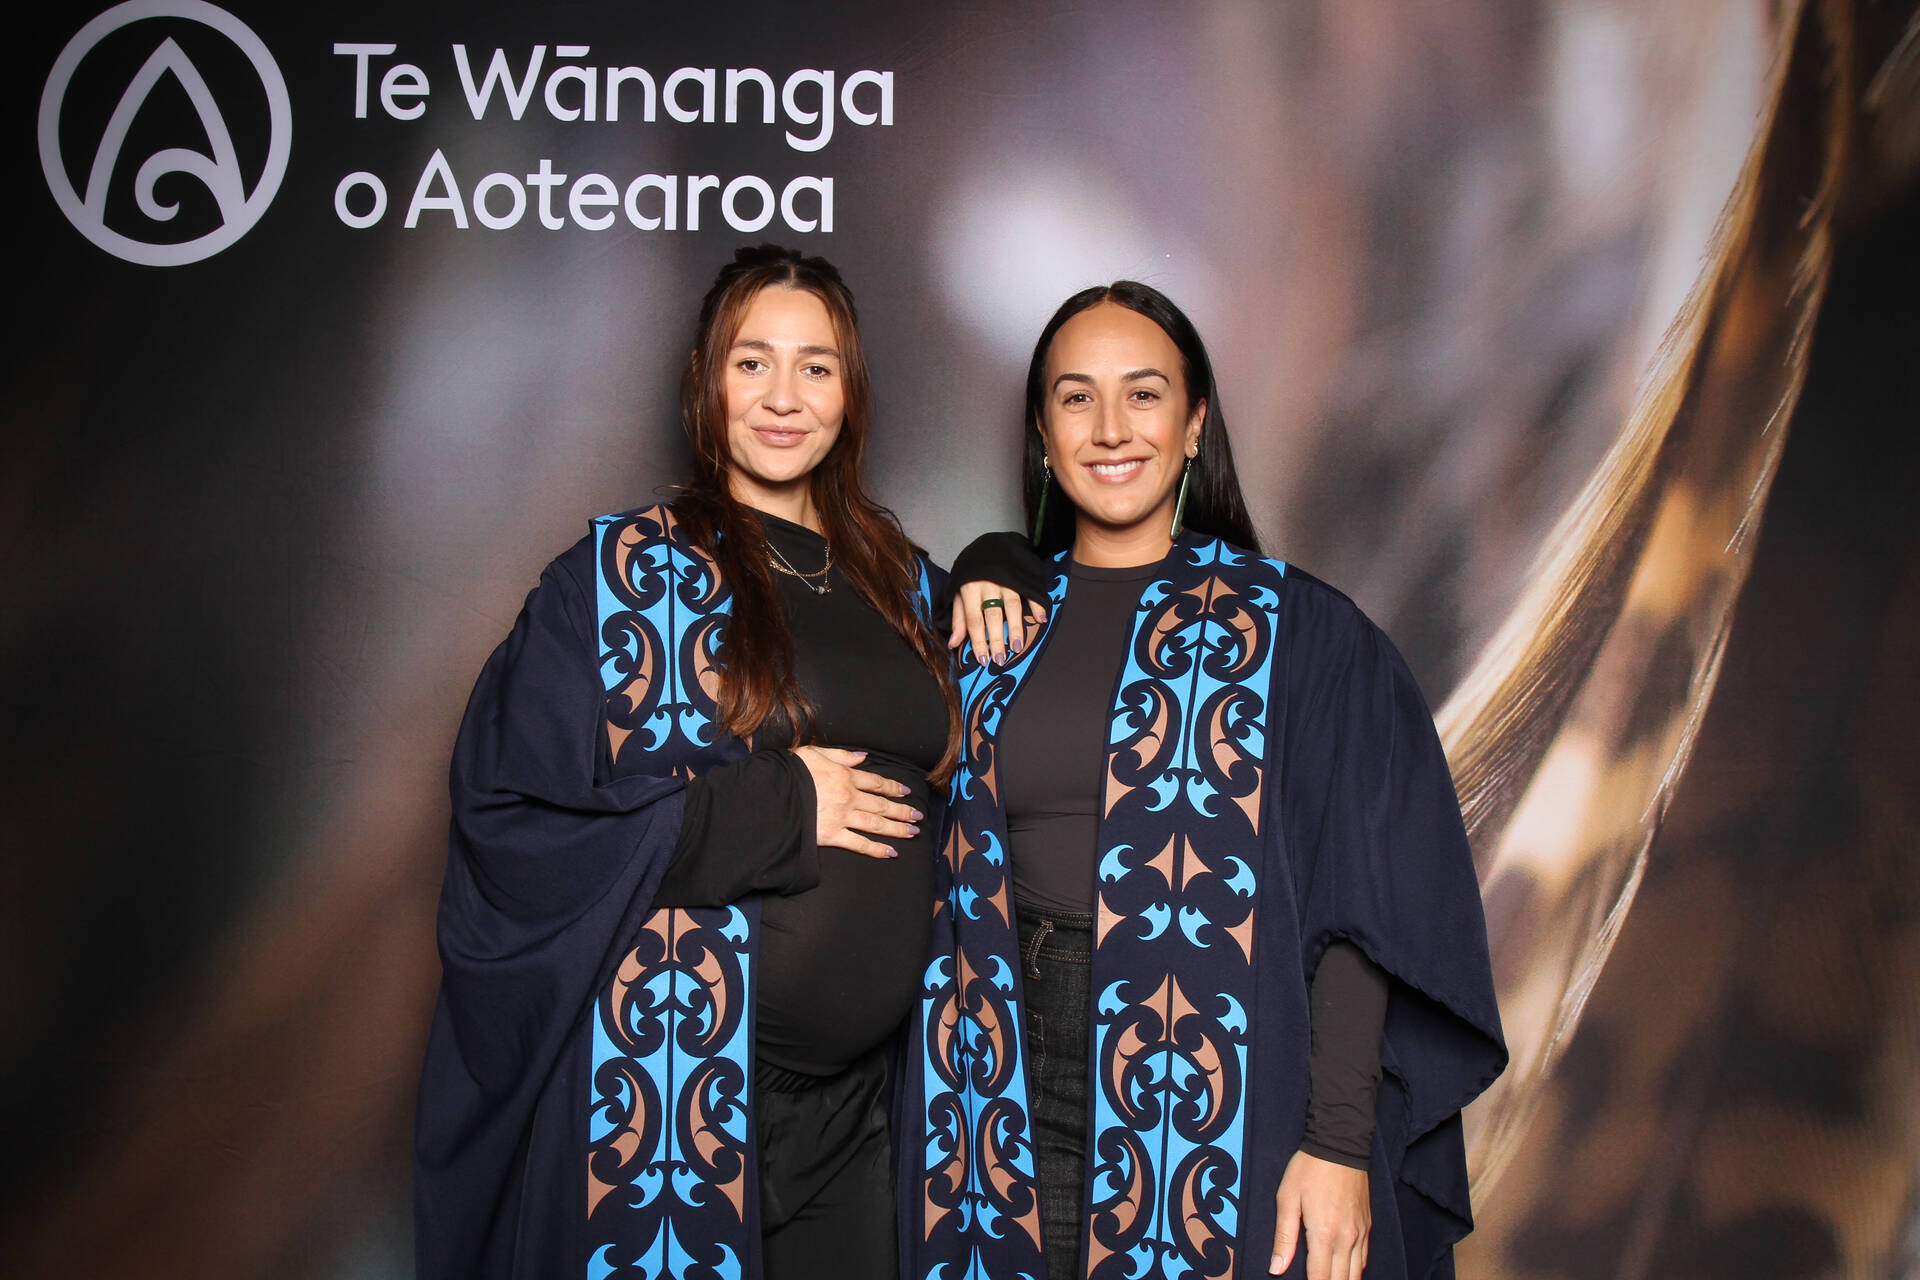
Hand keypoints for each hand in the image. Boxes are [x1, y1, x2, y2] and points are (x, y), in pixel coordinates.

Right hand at [792, 746, 920, 858]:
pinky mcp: (832, 835)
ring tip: (913, 832)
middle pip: (882, 805)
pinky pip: (859, 844)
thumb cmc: (789, 772)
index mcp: (845, 776)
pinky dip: (877, 849)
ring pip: (877, 824)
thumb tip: (863, 756)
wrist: (771, 795)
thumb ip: (840, 755)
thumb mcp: (813, 753)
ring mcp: (842, 817)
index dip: (894, 787)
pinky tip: (891, 853)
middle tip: (918, 816)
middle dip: (903, 811)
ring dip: (897, 828)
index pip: (876, 782)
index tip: (906, 792)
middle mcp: (848, 797)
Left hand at [946, 579, 1046, 665]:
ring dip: (1015, 627)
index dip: (978, 641)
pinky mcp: (1020, 576)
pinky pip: (1029, 592)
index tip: (983, 660)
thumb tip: (953, 643)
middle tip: (1000, 659)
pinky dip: (1036, 605)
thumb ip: (959, 618)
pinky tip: (1041, 618)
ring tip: (1017, 646)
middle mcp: (987, 584)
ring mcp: (1005, 579)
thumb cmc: (971, 576)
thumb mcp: (958, 593)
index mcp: (969, 589)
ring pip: (1011, 605)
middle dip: (996, 639)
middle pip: (992, 615)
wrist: (987, 547)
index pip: (973, 620)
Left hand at [1270, 1150, 1369, 1278]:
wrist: (1340, 1143)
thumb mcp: (1287, 1199)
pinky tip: (1345, 1272)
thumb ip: (1283, 1238)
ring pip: (1356, 1274)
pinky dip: (1355, 1271)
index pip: (1320, 1278)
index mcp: (1324, 1234)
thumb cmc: (1309, 1169)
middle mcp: (1346, 1239)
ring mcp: (1360, 1233)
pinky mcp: (1367, 1226)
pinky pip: (1364, 1259)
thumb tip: (1276, 1269)